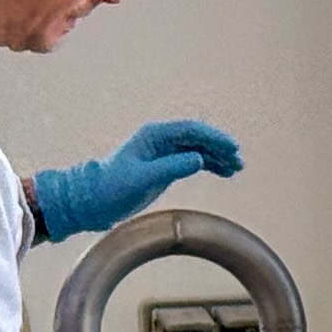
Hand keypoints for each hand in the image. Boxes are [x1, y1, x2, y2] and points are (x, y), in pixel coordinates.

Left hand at [30, 118, 241, 242]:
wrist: (93, 200)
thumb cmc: (112, 187)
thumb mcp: (143, 178)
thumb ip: (172, 167)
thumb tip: (199, 159)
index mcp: (154, 136)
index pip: (191, 131)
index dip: (214, 138)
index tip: (231, 148)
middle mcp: (161, 141)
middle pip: (198, 138)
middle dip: (220, 147)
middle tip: (238, 160)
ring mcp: (164, 153)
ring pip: (198, 149)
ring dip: (217, 157)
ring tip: (236, 169)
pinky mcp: (165, 167)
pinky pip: (193, 161)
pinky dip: (209, 165)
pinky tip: (223, 172)